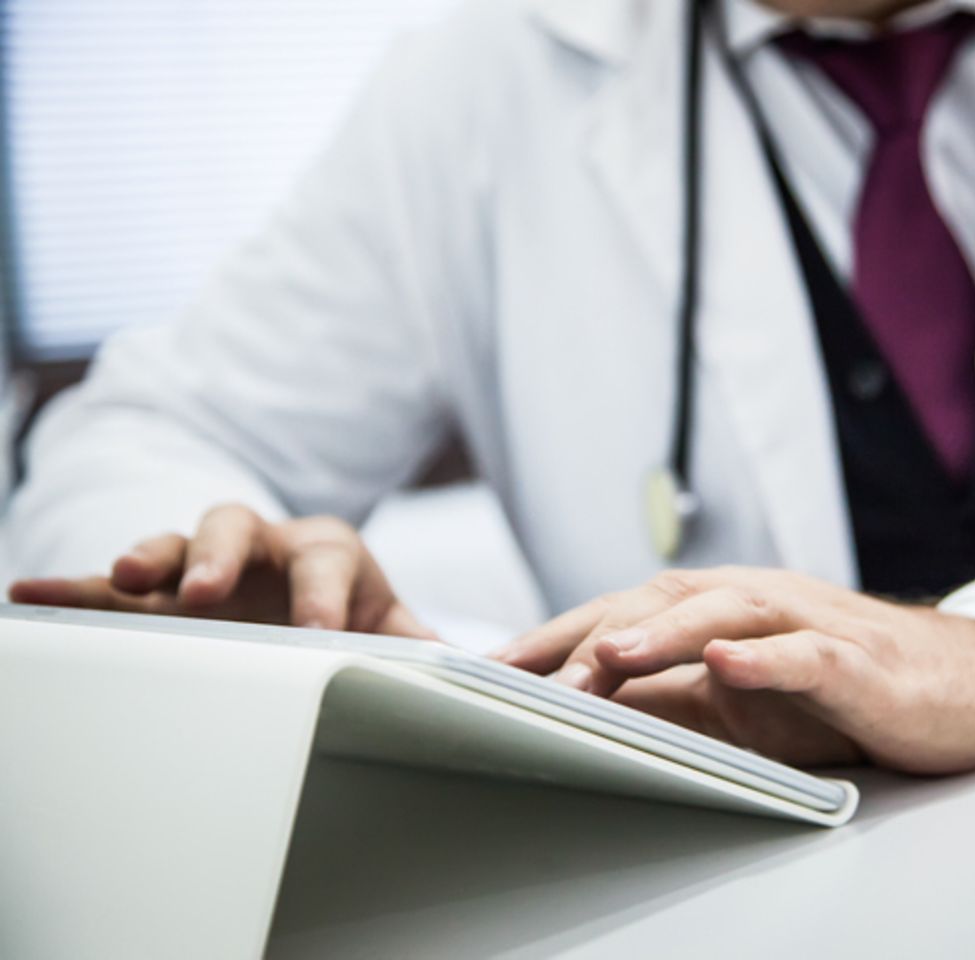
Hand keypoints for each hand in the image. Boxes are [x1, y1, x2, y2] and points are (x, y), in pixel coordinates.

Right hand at [8, 503, 435, 637]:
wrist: (305, 593)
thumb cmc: (352, 610)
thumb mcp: (391, 626)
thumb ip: (425, 646)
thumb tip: (486, 672)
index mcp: (330, 552)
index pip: (332, 560)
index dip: (327, 593)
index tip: (319, 631)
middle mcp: (264, 546)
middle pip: (240, 528)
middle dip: (223, 557)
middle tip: (205, 592)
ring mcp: (208, 560)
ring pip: (175, 539)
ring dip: (148, 555)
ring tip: (122, 577)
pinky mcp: (161, 584)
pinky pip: (109, 579)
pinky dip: (73, 586)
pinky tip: (27, 593)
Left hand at [495, 567, 974, 773]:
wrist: (959, 683)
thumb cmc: (846, 686)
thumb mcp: (745, 699)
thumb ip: (676, 695)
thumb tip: (592, 708)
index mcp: (723, 609)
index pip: (626, 611)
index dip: (558, 634)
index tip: (491, 665)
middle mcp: (758, 602)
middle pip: (662, 602)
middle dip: (588, 635)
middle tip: (521, 673)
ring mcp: (810, 625)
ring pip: (725, 616)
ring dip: (663, 634)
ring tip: (607, 654)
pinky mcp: (859, 661)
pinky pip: (807, 654)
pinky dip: (765, 659)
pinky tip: (728, 665)